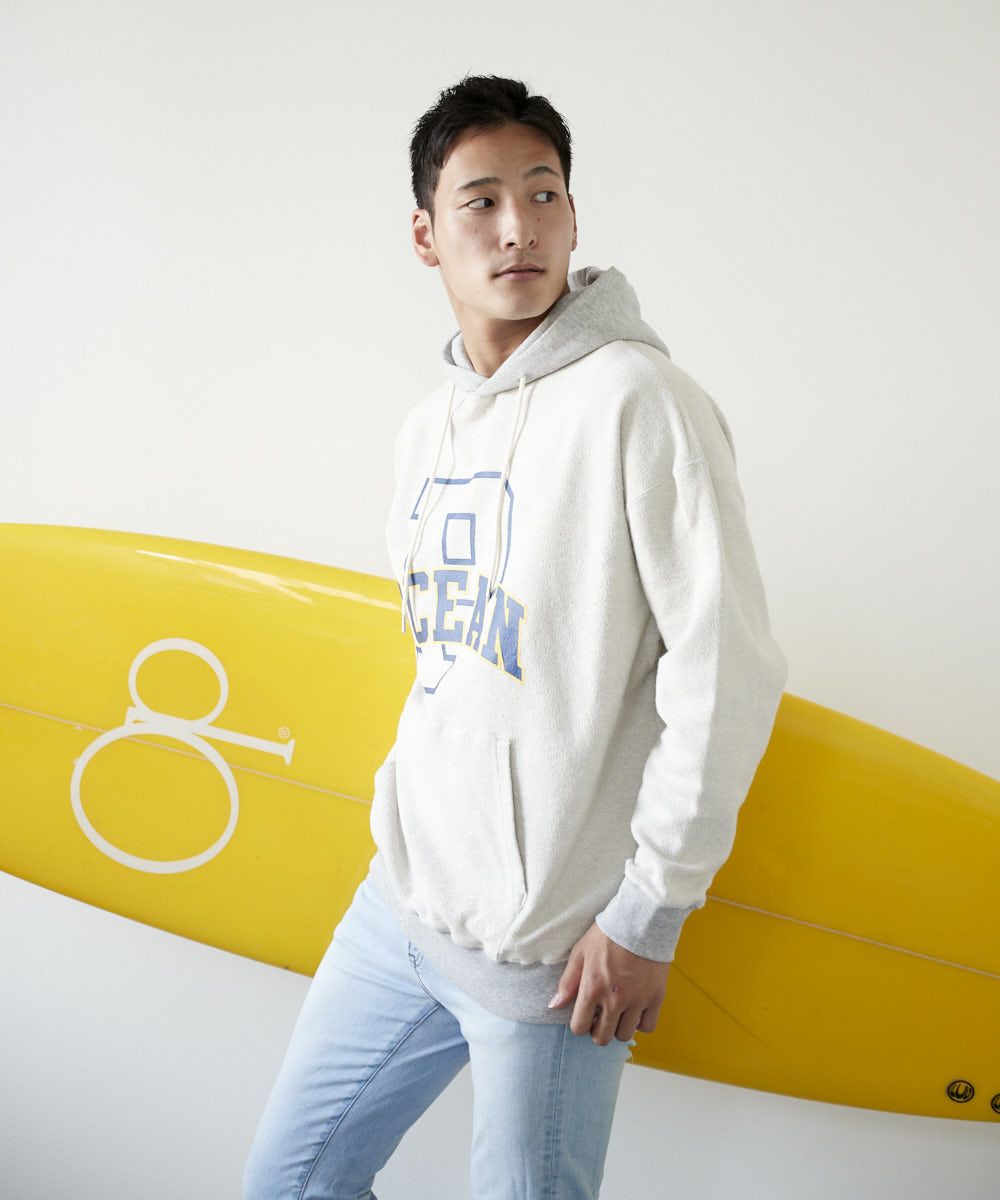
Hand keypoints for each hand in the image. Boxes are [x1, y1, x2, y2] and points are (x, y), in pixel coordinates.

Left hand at [547, 922, 671, 1044]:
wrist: (641, 921)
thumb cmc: (608, 934)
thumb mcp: (580, 953)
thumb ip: (568, 982)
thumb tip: (554, 1006)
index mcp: (592, 988)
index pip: (579, 1027)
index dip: (580, 1024)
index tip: (585, 1016)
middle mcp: (614, 1000)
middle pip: (603, 1038)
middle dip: (598, 1031)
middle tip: (601, 1017)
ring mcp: (637, 1001)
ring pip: (625, 1035)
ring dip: (619, 1027)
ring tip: (619, 1011)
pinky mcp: (656, 998)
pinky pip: (648, 1026)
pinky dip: (641, 1022)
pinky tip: (635, 1009)